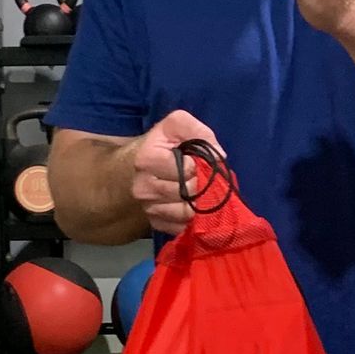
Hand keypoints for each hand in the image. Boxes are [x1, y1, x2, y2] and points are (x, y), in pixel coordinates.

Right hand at [131, 108, 225, 235]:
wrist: (135, 168)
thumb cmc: (160, 146)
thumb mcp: (175, 125)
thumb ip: (197, 131)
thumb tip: (219, 156)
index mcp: (146, 160)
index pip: (187, 169)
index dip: (197, 164)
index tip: (193, 161)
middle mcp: (143, 188)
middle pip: (188, 193)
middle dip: (199, 184)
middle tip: (195, 177)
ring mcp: (148, 209)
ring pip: (187, 213)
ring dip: (197, 202)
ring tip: (193, 190)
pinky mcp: (155, 224)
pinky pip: (183, 227)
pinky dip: (191, 218)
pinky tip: (188, 205)